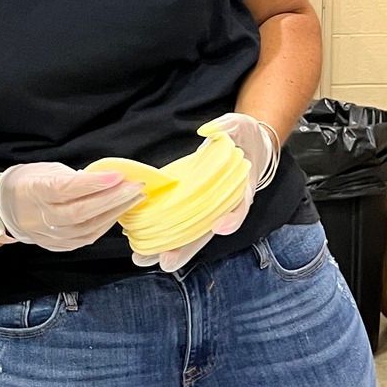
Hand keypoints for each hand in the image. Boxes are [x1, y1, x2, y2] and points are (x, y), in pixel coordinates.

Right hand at [0, 162, 144, 251]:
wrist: (5, 208)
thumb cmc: (28, 183)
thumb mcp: (46, 170)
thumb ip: (74, 177)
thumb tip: (105, 180)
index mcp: (33, 191)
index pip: (65, 189)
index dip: (93, 184)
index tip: (117, 175)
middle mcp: (40, 216)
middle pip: (81, 211)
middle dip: (113, 198)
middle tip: (136, 186)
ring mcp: (48, 234)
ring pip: (87, 228)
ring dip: (114, 212)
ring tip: (133, 198)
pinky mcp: (56, 245)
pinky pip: (85, 238)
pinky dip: (104, 226)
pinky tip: (116, 214)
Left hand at [130, 113, 279, 273]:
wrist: (246, 145)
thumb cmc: (243, 137)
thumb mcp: (240, 124)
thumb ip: (228, 126)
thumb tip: (209, 129)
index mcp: (242, 188)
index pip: (239, 207)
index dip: (232, 219)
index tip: (220, 226)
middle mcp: (224, 205)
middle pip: (207, 232)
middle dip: (186, 248)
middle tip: (166, 262)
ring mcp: (206, 209)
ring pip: (189, 234)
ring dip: (168, 249)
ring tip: (143, 258)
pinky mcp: (192, 206)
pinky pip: (178, 224)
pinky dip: (162, 234)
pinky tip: (140, 242)